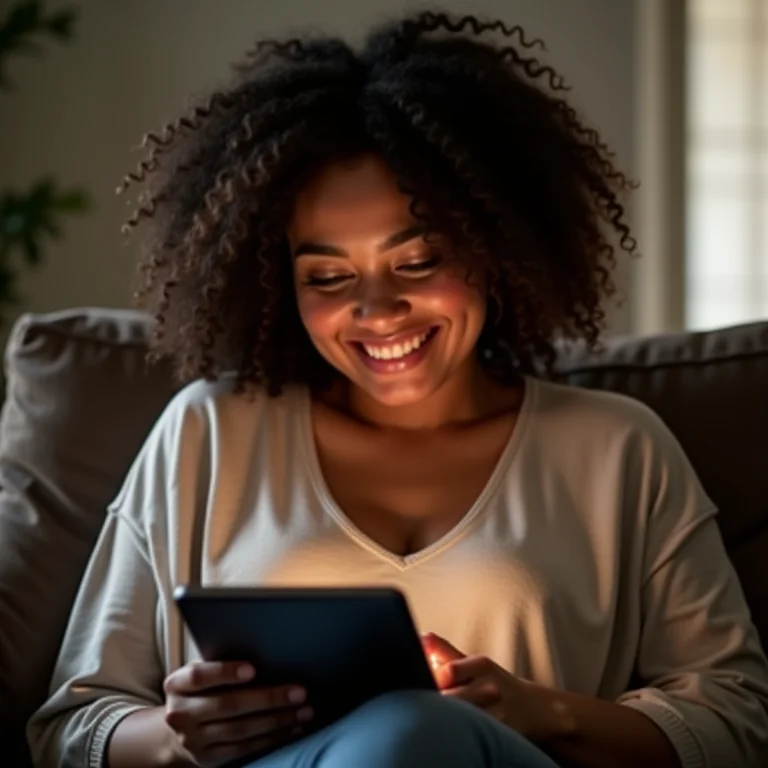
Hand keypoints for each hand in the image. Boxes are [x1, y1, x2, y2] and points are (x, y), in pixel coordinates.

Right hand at [162, 660, 312, 766]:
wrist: (176, 732)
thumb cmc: (200, 690)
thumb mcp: (200, 673)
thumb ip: (220, 662)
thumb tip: (265, 650)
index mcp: (176, 684)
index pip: (199, 676)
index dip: (225, 672)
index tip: (253, 669)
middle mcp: (180, 714)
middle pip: (227, 705)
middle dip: (268, 698)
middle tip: (299, 691)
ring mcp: (192, 740)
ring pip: (240, 729)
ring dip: (276, 720)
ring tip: (303, 710)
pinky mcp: (207, 758)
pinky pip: (243, 748)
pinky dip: (270, 739)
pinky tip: (290, 728)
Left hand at [422, 633, 571, 742]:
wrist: (535, 707)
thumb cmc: (494, 683)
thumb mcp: (474, 664)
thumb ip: (445, 653)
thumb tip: (422, 638)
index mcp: (482, 664)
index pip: (450, 670)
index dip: (433, 679)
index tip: (422, 683)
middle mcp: (492, 686)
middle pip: (453, 698)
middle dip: (436, 702)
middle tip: (425, 704)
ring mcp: (501, 711)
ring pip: (462, 718)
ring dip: (447, 719)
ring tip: (439, 718)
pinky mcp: (505, 733)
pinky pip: (476, 734)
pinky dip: (463, 732)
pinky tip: (457, 730)